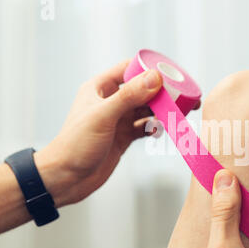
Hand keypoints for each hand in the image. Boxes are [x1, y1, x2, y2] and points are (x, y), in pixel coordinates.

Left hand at [34, 60, 163, 206]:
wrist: (66, 178)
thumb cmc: (75, 145)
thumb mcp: (103, 116)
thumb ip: (129, 96)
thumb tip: (154, 78)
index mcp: (100, 87)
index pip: (129, 69)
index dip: (150, 70)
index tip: (170, 75)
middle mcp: (111, 101)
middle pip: (143, 90)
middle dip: (162, 93)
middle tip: (182, 98)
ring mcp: (118, 120)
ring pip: (146, 109)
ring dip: (161, 111)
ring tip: (175, 114)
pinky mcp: (123, 137)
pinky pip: (145, 127)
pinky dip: (154, 128)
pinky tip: (159, 131)